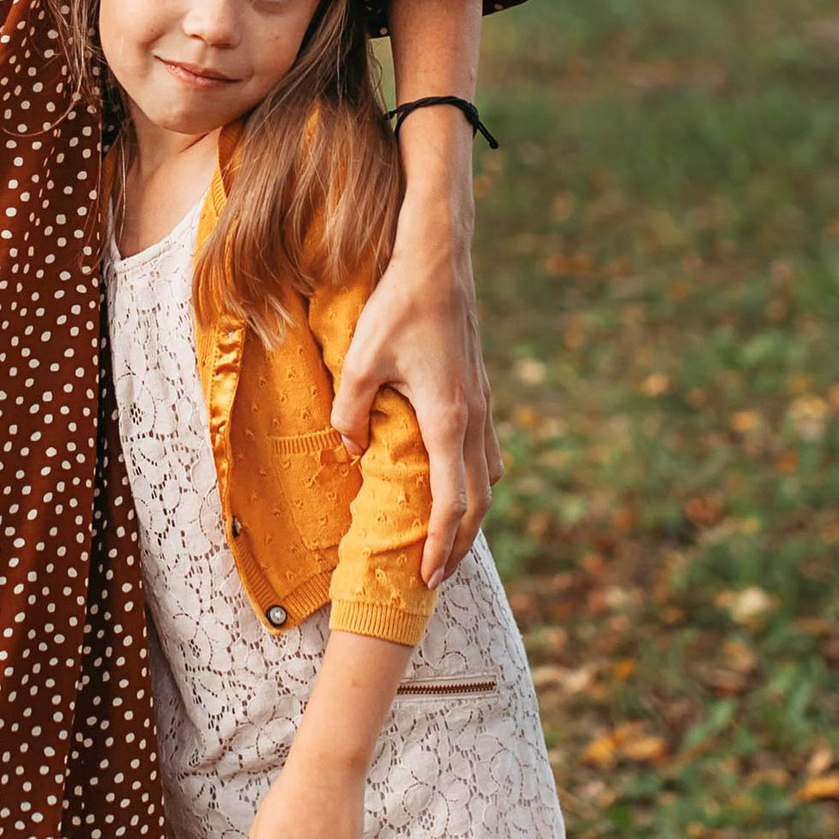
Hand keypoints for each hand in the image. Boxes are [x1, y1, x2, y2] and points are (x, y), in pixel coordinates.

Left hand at [331, 195, 498, 582]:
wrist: (438, 259)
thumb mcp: (359, 361)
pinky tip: (459, 486)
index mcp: (447, 419)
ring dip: (470, 514)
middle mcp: (474, 418)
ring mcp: (483, 403)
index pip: (450, 501)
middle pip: (477, 500)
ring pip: (487, 476)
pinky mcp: (481, 389)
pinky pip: (485, 450)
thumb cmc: (397, 306)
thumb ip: (351, 412)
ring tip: (448, 542)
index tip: (427, 576)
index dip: (439, 544)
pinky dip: (475, 481)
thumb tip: (350, 446)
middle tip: (437, 578)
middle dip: (458, 544)